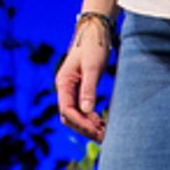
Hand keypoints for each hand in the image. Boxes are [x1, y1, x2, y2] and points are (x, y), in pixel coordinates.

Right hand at [56, 18, 111, 141]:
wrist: (95, 31)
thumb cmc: (93, 47)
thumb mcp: (92, 67)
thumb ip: (88, 89)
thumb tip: (87, 110)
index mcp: (63, 83)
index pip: (67, 111)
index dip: (81, 123)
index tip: (97, 132)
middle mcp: (65, 88)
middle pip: (69, 117)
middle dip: (84, 129)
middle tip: (104, 138)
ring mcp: (72, 89)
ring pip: (76, 115)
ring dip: (88, 126)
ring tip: (105, 134)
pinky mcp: (81, 88)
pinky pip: (82, 109)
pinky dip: (91, 119)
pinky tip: (102, 124)